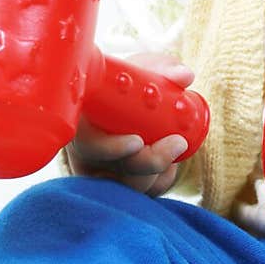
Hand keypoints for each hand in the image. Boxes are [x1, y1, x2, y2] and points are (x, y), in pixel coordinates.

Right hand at [65, 52, 194, 196]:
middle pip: (108, 172)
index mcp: (80, 122)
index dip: (109, 148)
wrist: (127, 101)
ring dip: (158, 172)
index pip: (85, 142)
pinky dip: (161, 181)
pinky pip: (141, 194)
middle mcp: (83, 153)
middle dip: (148, 162)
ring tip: (176, 143)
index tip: (137, 142)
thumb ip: (163, 69)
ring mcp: (99, 174)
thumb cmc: (129, 82)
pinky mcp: (119, 186)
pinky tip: (170, 164)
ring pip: (127, 187)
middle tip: (177, 142)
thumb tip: (184, 77)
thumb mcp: (143, 71)